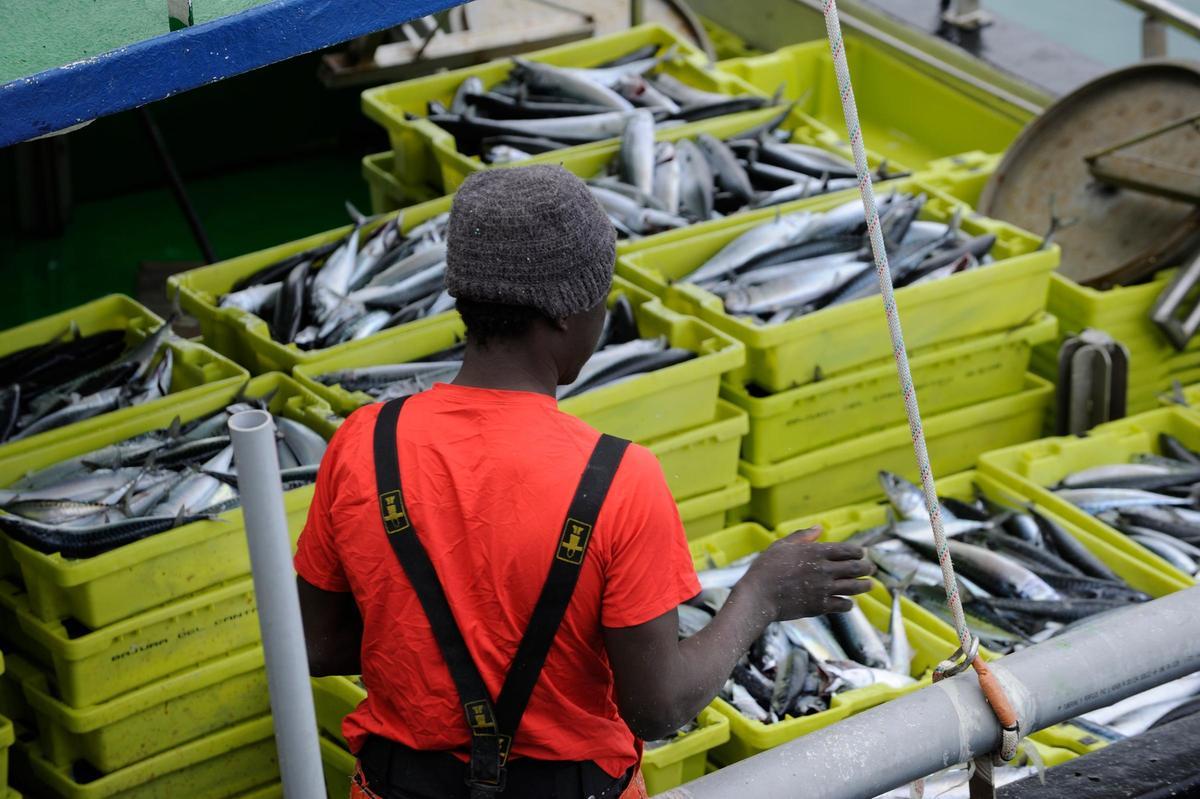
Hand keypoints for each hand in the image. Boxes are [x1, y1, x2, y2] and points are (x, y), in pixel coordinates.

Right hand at [737, 526, 873, 620]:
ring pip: (854, 587)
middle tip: (871, 568)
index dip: (858, 552)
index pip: (847, 550)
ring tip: (870, 584)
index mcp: (816, 552)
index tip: (861, 553)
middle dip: (867, 567)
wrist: (759, 595)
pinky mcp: (821, 606)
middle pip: (855, 568)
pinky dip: (849, 603)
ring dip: (864, 585)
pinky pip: (843, 604)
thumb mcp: (782, 546)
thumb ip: (802, 536)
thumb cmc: (766, 568)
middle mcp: (824, 569)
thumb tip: (819, 528)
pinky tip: (849, 602)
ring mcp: (824, 588)